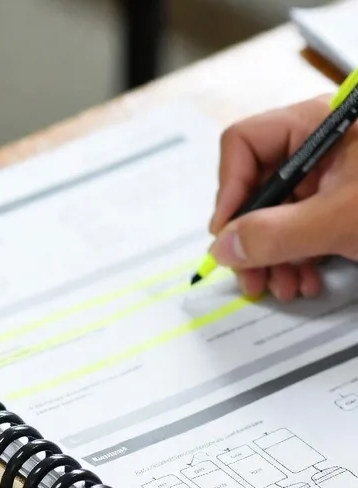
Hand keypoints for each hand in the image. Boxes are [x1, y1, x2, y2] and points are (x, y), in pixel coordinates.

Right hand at [209, 96, 357, 301]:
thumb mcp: (341, 219)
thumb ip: (275, 234)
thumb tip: (225, 246)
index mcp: (318, 125)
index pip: (245, 144)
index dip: (230, 191)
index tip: (228, 234)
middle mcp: (319, 146)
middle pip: (257, 186)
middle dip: (252, 237)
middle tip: (249, 273)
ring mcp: (331, 176)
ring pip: (275, 213)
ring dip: (273, 256)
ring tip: (281, 284)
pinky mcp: (340, 203)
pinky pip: (299, 227)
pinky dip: (295, 256)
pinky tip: (303, 277)